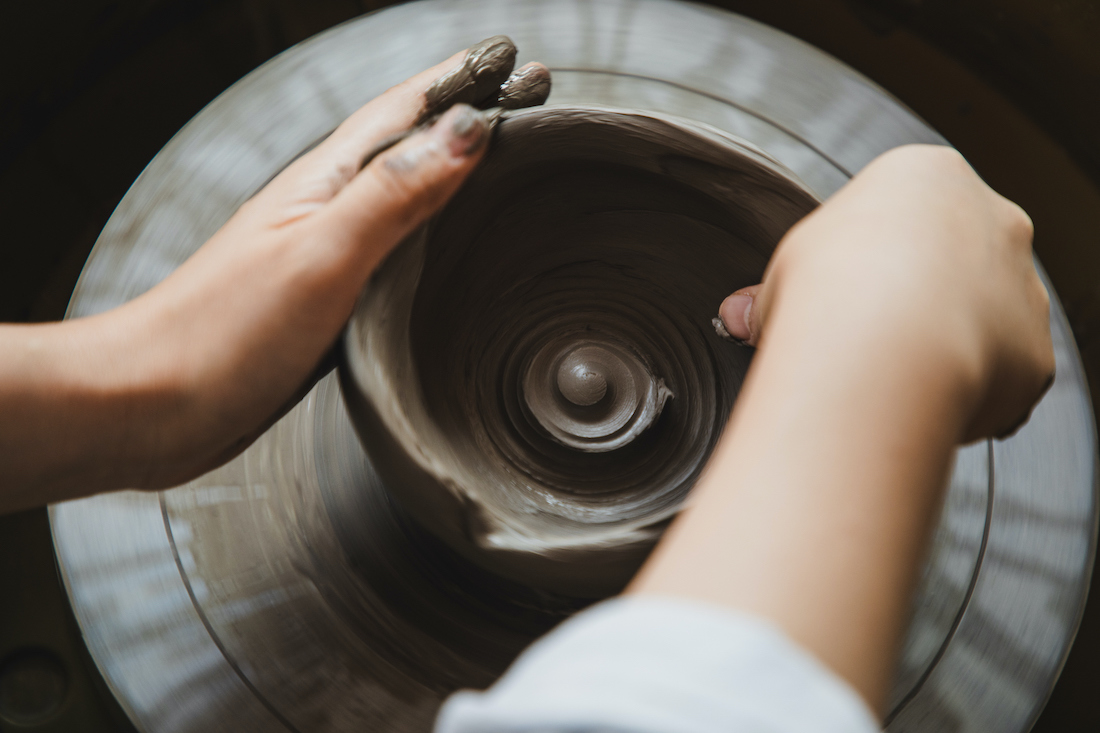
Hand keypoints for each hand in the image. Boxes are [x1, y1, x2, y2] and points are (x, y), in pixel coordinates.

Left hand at [0, 38, 548, 511]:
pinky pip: (390, 253)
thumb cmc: (221, 333)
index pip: (407, 111)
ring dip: (449, 178)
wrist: (153, 405)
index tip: (515, 66)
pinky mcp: (325, 301)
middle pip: (409, 148)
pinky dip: (426, 240)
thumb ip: (395, 193)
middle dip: (467, 122)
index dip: (464, 84)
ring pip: (402, 200)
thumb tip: (467, 131)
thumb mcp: (321, 254)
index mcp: (327, 182)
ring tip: (495, 171)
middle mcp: (328, 209)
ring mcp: (325, 254)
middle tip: (520, 110)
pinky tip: (441, 254)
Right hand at [717, 144, 1053, 441]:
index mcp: (929, 177)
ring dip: (948, 345)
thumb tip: (741, 315)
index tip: (845, 291)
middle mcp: (994, 222)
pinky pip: (1001, 377)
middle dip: (920, 299)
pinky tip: (922, 402)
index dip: (871, 257)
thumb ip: (775, 288)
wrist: (880, 348)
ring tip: (893, 377)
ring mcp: (1023, 289)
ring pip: (986, 320)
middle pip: (958, 262)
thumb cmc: (830, 289)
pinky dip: (968, 393)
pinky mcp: (1034, 355)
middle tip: (868, 337)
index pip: (907, 214)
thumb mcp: (782, 271)